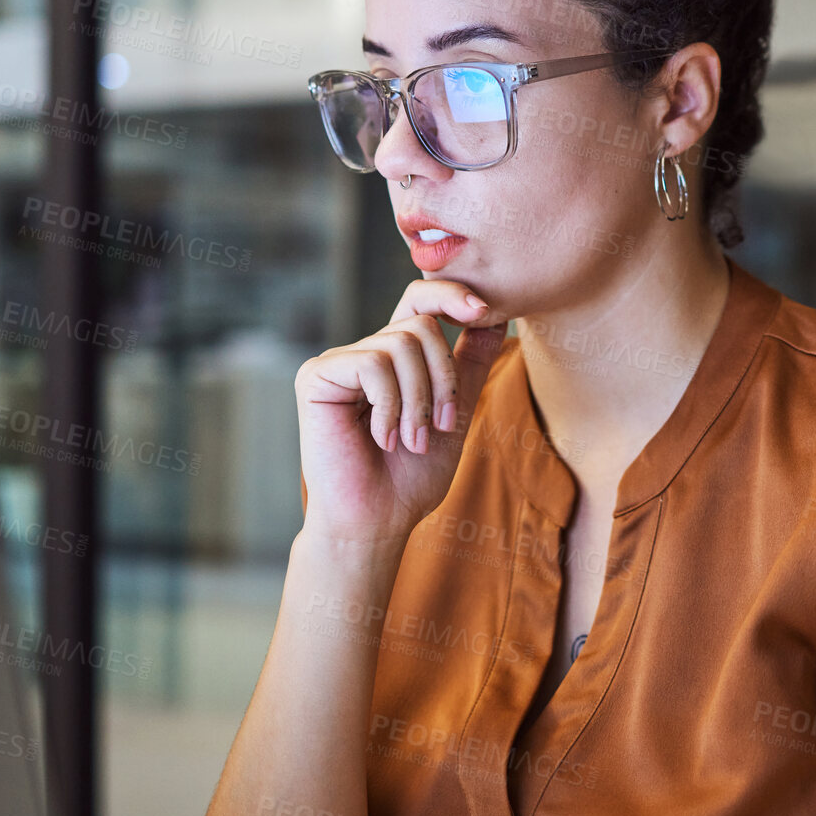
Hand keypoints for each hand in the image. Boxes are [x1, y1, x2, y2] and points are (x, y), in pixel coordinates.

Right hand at [294, 280, 508, 546]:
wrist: (377, 521)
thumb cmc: (411, 477)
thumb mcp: (455, 413)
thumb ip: (471, 364)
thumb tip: (499, 317)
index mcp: (395, 359)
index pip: (421, 301)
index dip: (451, 294)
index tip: (484, 310)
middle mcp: (364, 353)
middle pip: (421, 324)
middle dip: (444, 378)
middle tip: (440, 426)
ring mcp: (339, 362)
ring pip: (402, 344)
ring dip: (419, 400)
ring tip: (411, 441)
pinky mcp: (316, 375)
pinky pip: (373, 363)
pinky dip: (390, 405)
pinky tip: (382, 437)